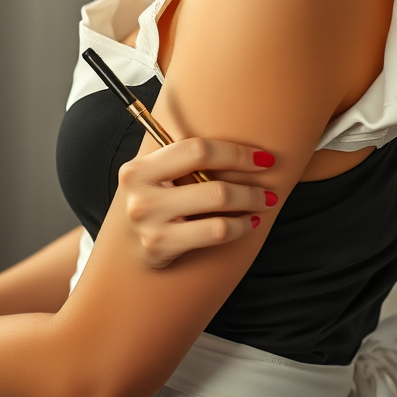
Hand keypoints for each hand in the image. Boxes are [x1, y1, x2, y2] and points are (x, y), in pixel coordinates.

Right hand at [119, 137, 277, 268]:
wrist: (127, 253)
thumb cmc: (153, 204)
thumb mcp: (154, 177)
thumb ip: (180, 158)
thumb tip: (235, 143)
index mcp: (139, 168)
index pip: (197, 149)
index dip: (235, 153)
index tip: (262, 158)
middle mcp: (140, 194)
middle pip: (212, 183)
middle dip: (250, 185)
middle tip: (269, 187)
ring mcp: (149, 222)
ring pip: (217, 206)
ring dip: (250, 203)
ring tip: (265, 203)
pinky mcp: (160, 245)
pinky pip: (215, 232)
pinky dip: (240, 227)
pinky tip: (249, 223)